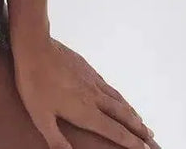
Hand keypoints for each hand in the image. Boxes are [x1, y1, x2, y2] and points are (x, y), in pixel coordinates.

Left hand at [12, 36, 155, 148]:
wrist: (35, 46)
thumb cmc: (34, 82)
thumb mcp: (40, 117)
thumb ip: (56, 140)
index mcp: (85, 111)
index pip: (114, 130)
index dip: (131, 142)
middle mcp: (94, 96)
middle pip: (122, 115)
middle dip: (138, 128)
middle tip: (151, 137)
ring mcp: (91, 80)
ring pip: (117, 99)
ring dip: (131, 112)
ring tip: (141, 120)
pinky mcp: (86, 67)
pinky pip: (108, 86)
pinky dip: (118, 96)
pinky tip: (117, 96)